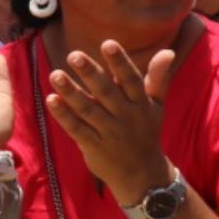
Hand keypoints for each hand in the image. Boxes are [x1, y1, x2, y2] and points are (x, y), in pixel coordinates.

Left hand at [47, 39, 175, 201]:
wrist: (143, 175)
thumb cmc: (146, 132)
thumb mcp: (156, 106)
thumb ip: (158, 78)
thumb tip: (168, 51)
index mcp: (141, 104)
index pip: (131, 80)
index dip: (120, 62)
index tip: (107, 43)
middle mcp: (126, 117)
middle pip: (106, 92)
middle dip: (91, 73)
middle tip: (73, 55)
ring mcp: (109, 132)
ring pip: (88, 110)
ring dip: (71, 92)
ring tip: (55, 74)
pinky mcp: (93, 146)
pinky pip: (76, 129)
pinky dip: (64, 115)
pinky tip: (51, 100)